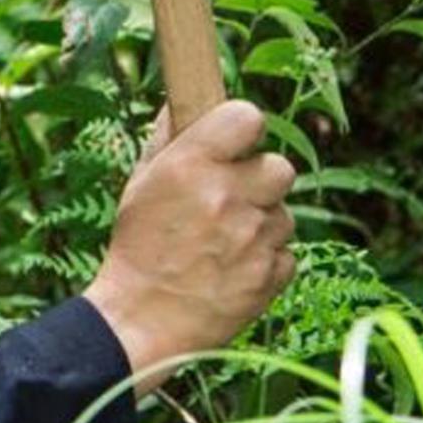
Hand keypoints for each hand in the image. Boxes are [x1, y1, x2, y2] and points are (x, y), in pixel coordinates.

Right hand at [83, 100, 297, 374]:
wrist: (141, 322)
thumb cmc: (136, 249)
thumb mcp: (140, 185)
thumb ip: (167, 139)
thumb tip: (180, 100)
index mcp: (192, 164)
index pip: (248, 116)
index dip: (242, 130)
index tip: (232, 144)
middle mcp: (228, 196)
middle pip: (280, 166)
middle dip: (260, 181)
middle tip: (231, 199)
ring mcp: (254, 237)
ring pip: (283, 213)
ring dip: (261, 224)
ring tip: (223, 245)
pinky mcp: (272, 274)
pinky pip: (285, 253)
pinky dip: (265, 260)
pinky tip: (232, 270)